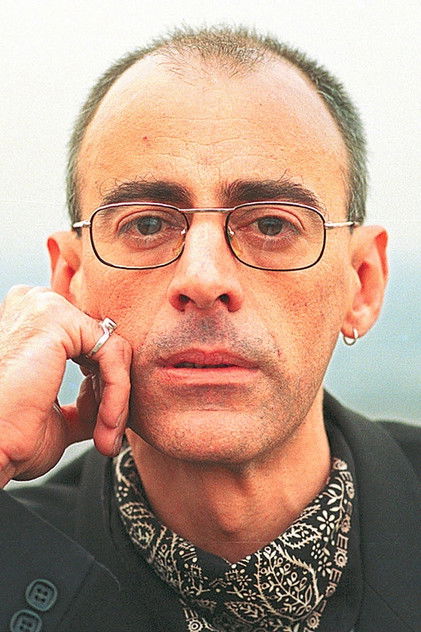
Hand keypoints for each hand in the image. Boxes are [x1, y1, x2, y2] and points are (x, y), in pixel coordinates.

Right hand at [0, 286, 131, 486]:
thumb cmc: (8, 438)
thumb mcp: (54, 415)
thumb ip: (83, 401)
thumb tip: (108, 404)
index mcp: (32, 325)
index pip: (89, 349)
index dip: (102, 392)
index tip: (103, 429)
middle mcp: (35, 306)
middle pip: (103, 347)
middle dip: (112, 396)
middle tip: (108, 436)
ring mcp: (44, 306)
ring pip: (112, 350)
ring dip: (116, 400)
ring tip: (106, 435)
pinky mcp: (56, 318)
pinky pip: (112, 352)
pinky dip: (117, 392)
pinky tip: (105, 421)